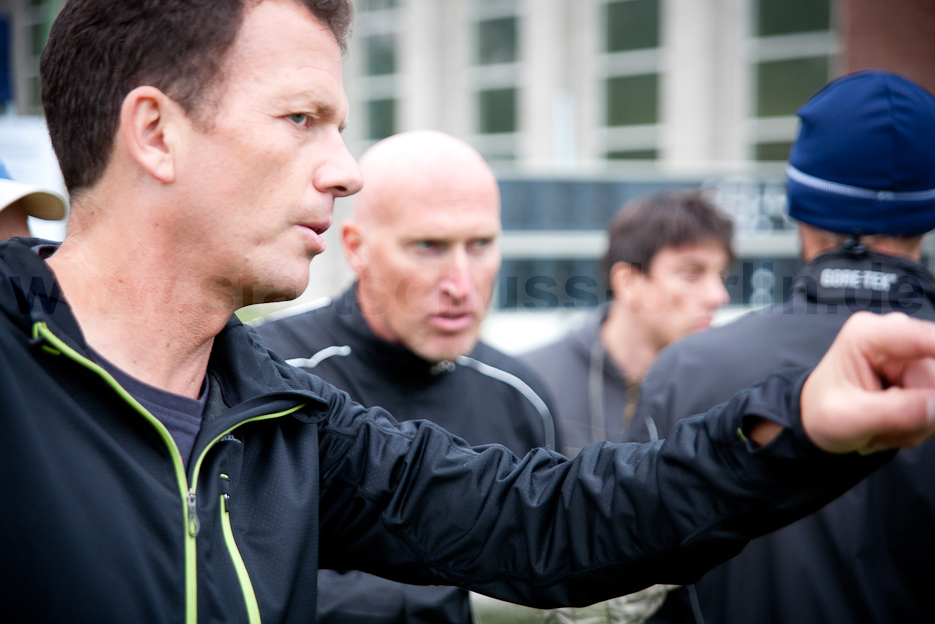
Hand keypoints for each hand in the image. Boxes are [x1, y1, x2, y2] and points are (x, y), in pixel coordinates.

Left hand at [801, 312, 934, 453]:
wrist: (819, 420)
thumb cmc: (823, 412)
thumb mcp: (848, 418)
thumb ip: (894, 412)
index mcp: (867, 335)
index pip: (923, 338)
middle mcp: (893, 335)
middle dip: (917, 412)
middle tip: (881, 426)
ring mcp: (910, 353)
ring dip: (916, 421)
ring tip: (880, 425)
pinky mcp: (920, 370)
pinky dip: (919, 422)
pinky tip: (890, 422)